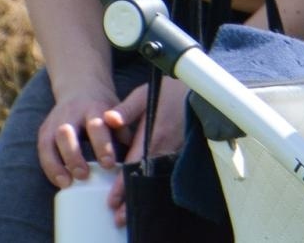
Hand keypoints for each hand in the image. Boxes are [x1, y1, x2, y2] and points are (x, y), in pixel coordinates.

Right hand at [36, 89, 132, 189]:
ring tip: (67, 183)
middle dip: (74, 156)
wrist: (81, 87)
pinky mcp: (45, 130)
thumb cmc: (104, 108)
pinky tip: (59, 181)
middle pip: (67, 134)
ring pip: (50, 142)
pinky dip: (49, 167)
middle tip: (84, 175)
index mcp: (95, 108)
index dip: (102, 146)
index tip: (109, 164)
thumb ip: (124, 132)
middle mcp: (72, 113)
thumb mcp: (117, 112)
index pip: (97, 126)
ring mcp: (55, 121)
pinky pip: (43, 150)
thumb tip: (138, 157)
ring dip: (57, 164)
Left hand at [101, 79, 191, 227]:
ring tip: (130, 211)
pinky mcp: (182, 150)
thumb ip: (126, 109)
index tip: (113, 200)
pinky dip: (155, 184)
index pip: (135, 165)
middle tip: (120, 216)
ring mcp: (176, 149)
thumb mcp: (144, 94)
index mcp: (154, 134)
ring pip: (157, 177)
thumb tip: (108, 119)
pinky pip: (167, 171)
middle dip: (132, 198)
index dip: (123, 184)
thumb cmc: (167, 90)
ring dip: (144, 194)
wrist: (195, 88)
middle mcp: (166, 146)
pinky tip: (147, 194)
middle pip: (146, 178)